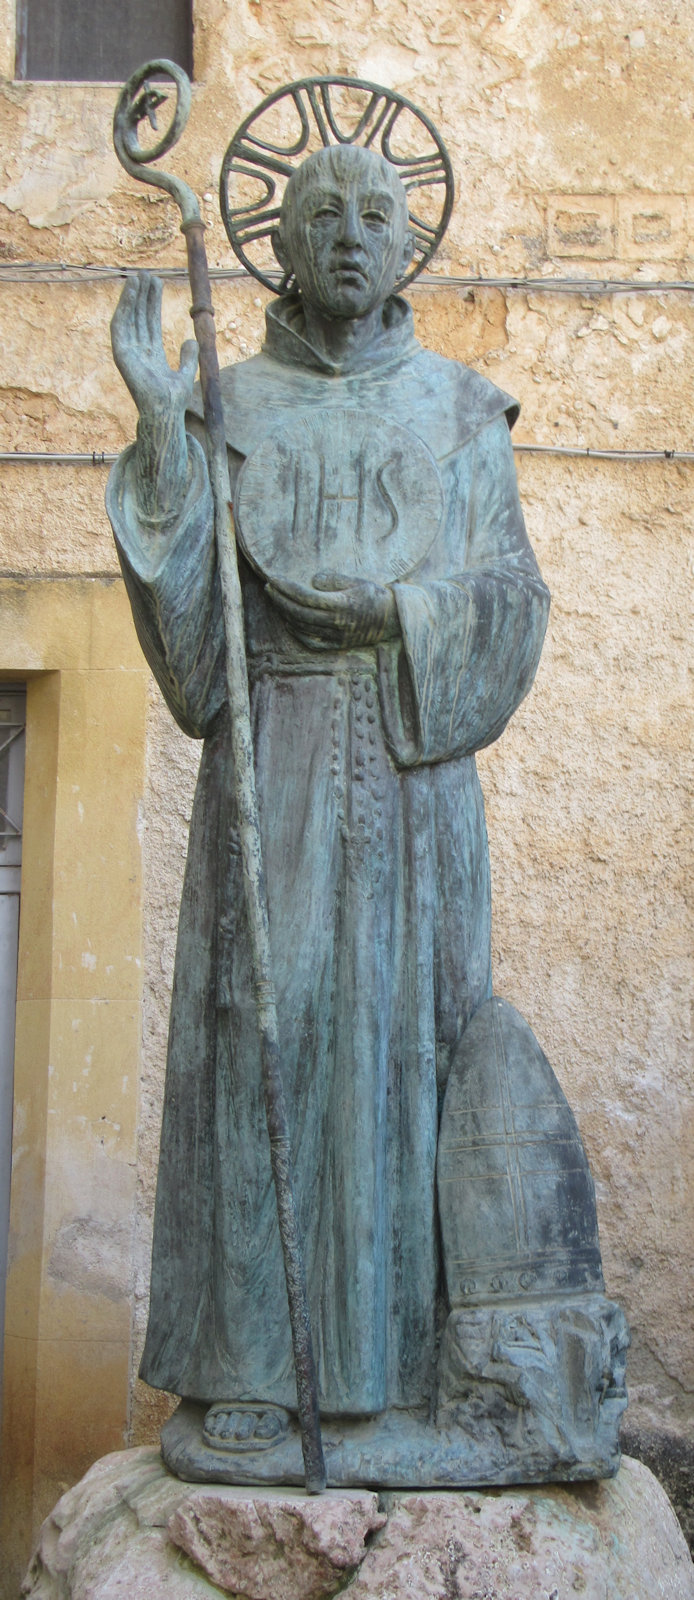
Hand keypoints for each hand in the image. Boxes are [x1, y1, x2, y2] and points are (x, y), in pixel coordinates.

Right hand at [110, 272, 198, 521]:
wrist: (165, 411)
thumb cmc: (174, 400)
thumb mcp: (185, 374)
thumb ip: (188, 358)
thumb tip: (190, 341)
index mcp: (151, 355)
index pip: (150, 323)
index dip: (152, 303)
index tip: (156, 284)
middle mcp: (138, 351)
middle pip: (139, 317)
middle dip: (143, 296)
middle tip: (147, 274)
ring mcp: (129, 352)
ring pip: (129, 318)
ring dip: (131, 298)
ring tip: (138, 277)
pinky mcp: (122, 354)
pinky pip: (120, 325)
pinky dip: (124, 308)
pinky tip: (130, 291)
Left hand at [266, 570, 399, 649]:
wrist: (391, 619)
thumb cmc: (374, 596)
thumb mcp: (357, 581)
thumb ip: (334, 579)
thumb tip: (314, 580)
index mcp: (341, 605)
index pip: (306, 597)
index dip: (286, 588)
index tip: (273, 578)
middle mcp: (337, 623)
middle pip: (299, 613)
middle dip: (280, 600)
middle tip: (269, 588)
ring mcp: (336, 636)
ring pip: (302, 627)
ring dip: (285, 614)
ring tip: (276, 600)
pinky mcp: (337, 645)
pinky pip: (311, 642)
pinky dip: (297, 633)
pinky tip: (289, 622)